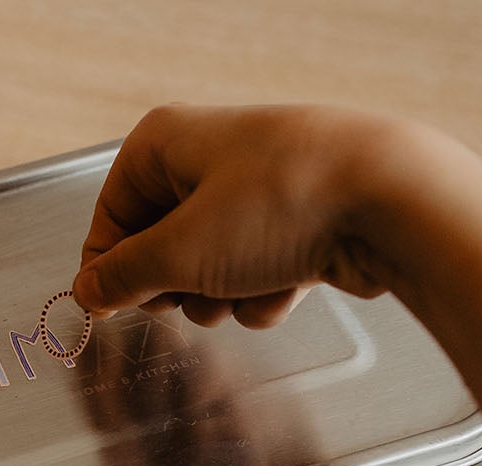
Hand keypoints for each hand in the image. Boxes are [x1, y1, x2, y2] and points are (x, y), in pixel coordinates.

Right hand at [71, 103, 481, 465]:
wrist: (394, 200)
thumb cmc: (281, 205)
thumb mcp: (179, 253)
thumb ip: (123, 279)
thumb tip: (88, 292)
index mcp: (163, 142)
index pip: (109, 219)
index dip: (112, 270)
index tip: (118, 307)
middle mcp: (208, 157)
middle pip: (160, 248)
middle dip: (178, 286)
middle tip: (197, 290)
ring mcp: (257, 188)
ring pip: (210, 268)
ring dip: (223, 296)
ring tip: (250, 286)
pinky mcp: (298, 220)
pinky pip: (257, 272)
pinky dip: (267, 290)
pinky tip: (292, 284)